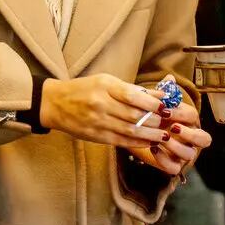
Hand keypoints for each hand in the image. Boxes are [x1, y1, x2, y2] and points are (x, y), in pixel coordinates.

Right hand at [39, 74, 171, 149]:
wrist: (54, 103)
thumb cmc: (83, 89)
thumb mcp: (106, 81)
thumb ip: (132, 89)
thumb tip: (160, 94)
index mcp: (104, 86)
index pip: (132, 95)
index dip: (152, 102)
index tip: (165, 107)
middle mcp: (100, 104)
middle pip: (134, 115)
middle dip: (155, 120)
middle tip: (170, 123)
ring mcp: (97, 122)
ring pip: (130, 131)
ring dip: (150, 135)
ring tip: (164, 136)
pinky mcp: (96, 136)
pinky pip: (121, 141)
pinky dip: (137, 143)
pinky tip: (148, 142)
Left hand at [126, 92, 209, 178]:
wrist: (142, 133)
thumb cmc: (154, 116)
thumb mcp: (158, 104)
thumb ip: (164, 92)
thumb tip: (169, 77)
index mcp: (189, 122)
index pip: (194, 117)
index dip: (182, 114)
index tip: (166, 110)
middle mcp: (191, 139)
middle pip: (204, 139)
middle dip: (190, 134)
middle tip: (173, 128)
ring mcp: (183, 153)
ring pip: (189, 155)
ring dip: (176, 146)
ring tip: (162, 139)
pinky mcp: (173, 165)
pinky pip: (174, 168)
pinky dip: (164, 160)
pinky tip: (153, 149)